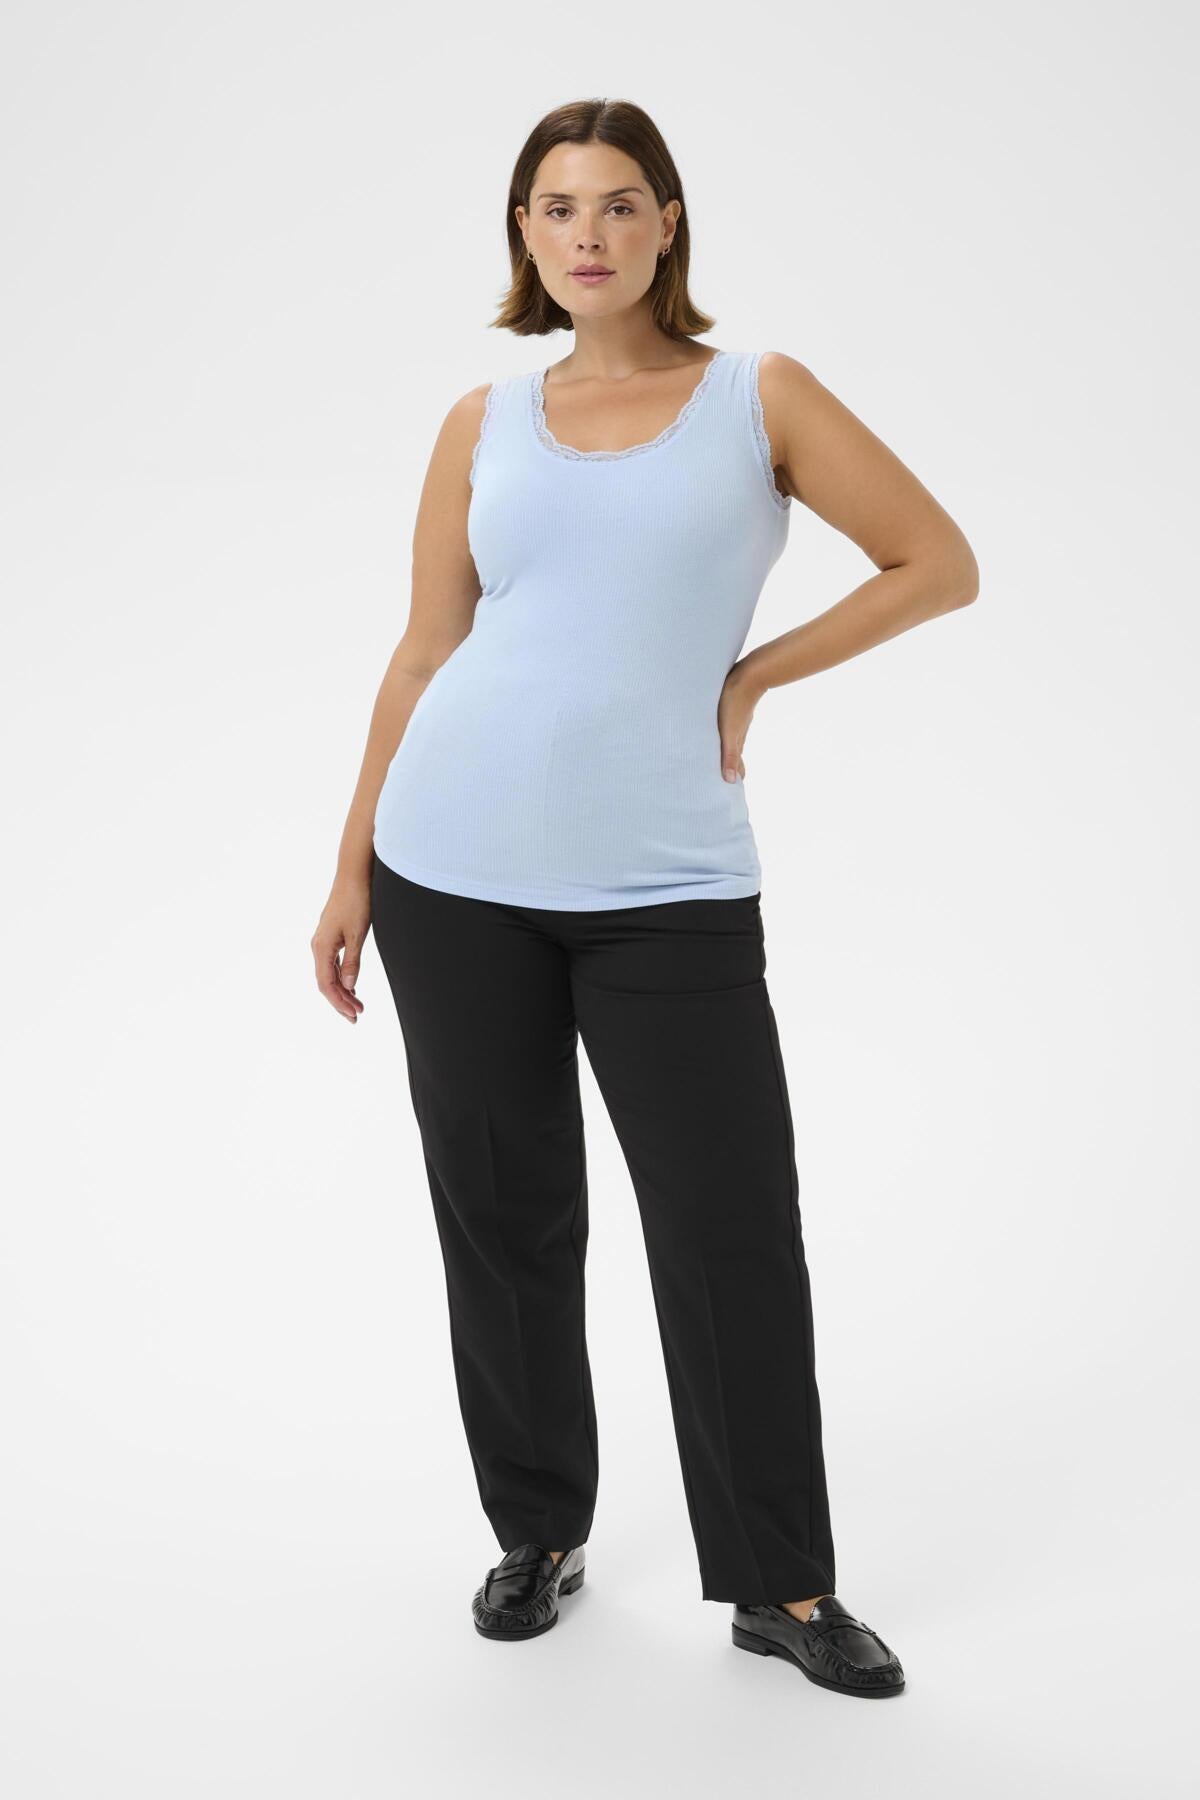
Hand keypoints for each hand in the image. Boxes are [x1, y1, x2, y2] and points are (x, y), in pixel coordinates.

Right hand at [311, 873, 369, 1021]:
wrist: (354, 875)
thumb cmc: (357, 901)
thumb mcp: (358, 935)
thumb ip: (352, 962)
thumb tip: (348, 987)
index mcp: (321, 947)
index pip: (326, 984)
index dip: (339, 1002)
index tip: (353, 1014)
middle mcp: (318, 946)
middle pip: (326, 982)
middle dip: (340, 1001)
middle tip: (357, 1016)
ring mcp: (324, 941)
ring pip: (329, 973)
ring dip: (342, 991)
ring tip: (357, 1006)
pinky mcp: (331, 936)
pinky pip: (333, 963)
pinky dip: (341, 977)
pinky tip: (351, 986)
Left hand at [717, 661, 764, 783]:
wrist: (750, 675)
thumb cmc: (735, 703)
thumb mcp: (729, 732)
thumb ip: (729, 755)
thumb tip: (730, 781)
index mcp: (736, 742)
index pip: (736, 766)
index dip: (733, 778)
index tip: (729, 791)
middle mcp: (738, 733)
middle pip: (734, 755)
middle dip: (728, 768)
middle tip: (722, 780)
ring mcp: (736, 721)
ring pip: (731, 741)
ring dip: (724, 752)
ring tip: (718, 760)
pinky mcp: (733, 709)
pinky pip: (727, 728)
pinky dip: (723, 736)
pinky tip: (718, 731)